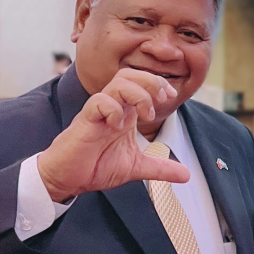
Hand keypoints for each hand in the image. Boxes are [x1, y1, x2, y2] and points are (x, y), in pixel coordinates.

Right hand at [37, 68, 188, 202]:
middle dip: (151, 81)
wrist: (67, 179)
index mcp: (125, 112)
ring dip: (137, 94)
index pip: (141, 83)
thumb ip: (160, 168)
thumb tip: (186, 175)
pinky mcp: (84, 121)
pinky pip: (98, 102)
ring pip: (117, 83)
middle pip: (129, 74)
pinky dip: (113, 109)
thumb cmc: (95, 166)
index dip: (158, 84)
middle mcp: (112, 107)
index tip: (171, 98)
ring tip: (146, 115)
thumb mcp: (136, 167)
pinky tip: (118, 126)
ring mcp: (98, 112)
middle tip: (162, 100)